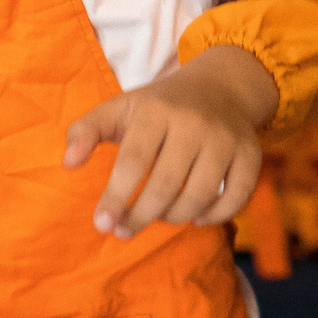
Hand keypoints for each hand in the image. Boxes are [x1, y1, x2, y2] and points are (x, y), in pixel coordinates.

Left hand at [65, 45, 276, 234]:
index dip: (117, 197)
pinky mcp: (250, 154)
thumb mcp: (120, 107)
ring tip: (158, 217)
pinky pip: (236, 197)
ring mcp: (226, 139)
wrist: (222, 86)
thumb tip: (67, 163)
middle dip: (141, 216)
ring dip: (174, 217)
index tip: (102, 224)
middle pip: (166, 184)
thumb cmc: (160, 105)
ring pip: (199, 195)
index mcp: (157, 110)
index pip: (134, 160)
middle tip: (123, 231)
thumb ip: (86, 130)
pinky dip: (215, 215)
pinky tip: (196, 216)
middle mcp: (194, 123)